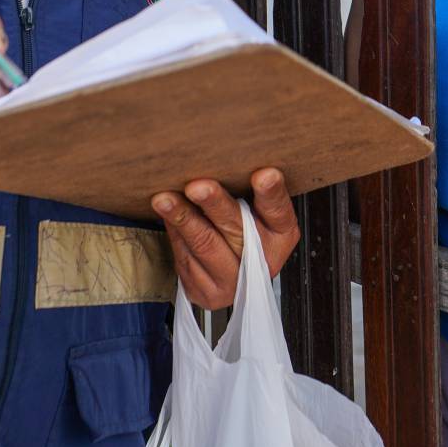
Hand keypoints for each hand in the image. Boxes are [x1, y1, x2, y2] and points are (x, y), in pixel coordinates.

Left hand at [151, 169, 300, 310]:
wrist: (230, 273)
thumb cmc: (241, 228)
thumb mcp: (255, 208)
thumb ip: (248, 189)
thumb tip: (224, 154)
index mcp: (281, 235)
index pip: (278, 211)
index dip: (271, 193)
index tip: (263, 175)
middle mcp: (262, 262)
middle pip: (235, 228)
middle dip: (214, 204)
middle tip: (197, 186)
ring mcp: (233, 281)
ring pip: (204, 245)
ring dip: (182, 218)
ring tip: (165, 199)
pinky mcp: (206, 292)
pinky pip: (185, 257)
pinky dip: (174, 232)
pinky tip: (167, 215)